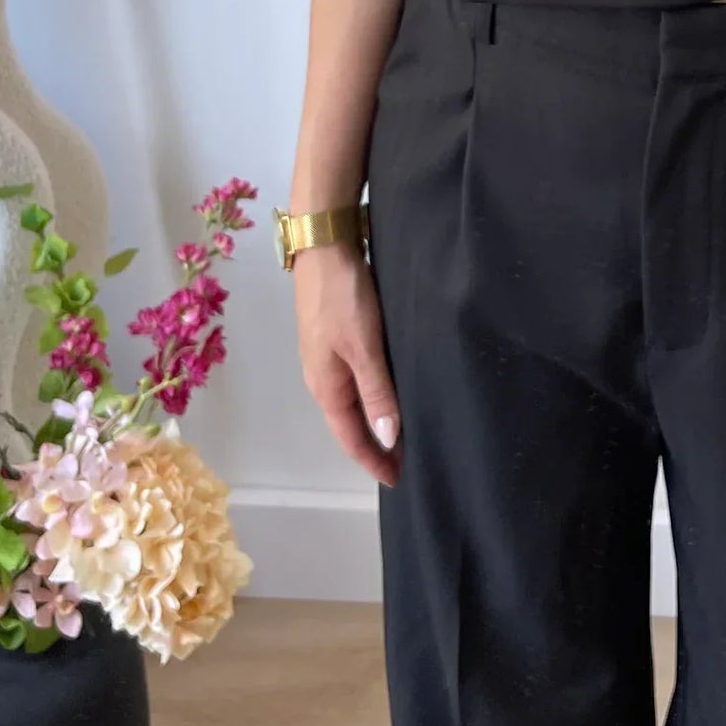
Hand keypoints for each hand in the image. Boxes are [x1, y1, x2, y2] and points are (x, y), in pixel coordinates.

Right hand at [292, 242, 400, 485]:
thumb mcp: (364, 347)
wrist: (323, 246)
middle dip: (372, 447)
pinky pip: (352, 382)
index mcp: (326, 386)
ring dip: (371, 422)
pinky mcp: (333, 339)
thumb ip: (376, 392)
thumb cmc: (343, 298)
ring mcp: (324, 358)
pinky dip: (369, 398)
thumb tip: (387, 438)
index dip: (373, 460)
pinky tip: (385, 394)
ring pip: (350, 403)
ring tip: (398, 436)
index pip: (350, 438)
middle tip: (403, 464)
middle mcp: (321, 378)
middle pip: (347, 425)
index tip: (397, 480)